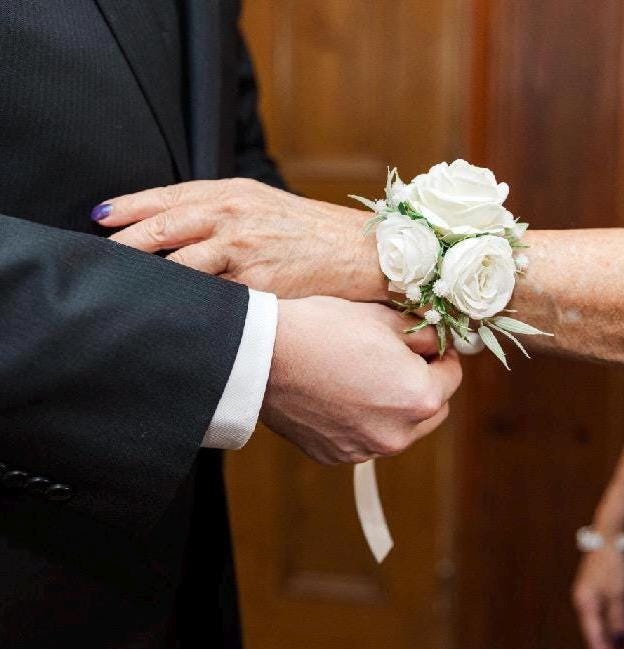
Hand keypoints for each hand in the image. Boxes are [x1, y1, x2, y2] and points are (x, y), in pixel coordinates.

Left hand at [98, 179, 386, 300]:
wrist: (359, 251)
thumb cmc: (310, 230)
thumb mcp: (265, 204)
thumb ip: (222, 208)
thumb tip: (177, 221)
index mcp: (234, 193)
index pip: (170, 196)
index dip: (130, 206)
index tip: (99, 217)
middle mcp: (235, 217)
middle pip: (166, 226)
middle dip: (128, 242)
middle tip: (97, 255)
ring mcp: (246, 250)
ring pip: (183, 264)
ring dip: (151, 276)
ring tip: (124, 289)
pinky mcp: (260, 284)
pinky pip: (215, 296)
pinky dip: (191, 304)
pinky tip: (172, 312)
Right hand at [263, 296, 460, 464]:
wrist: (262, 355)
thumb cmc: (324, 329)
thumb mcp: (383, 319)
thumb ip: (422, 335)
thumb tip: (436, 342)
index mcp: (419, 398)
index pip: (452, 377)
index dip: (441, 356)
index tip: (426, 344)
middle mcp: (398, 434)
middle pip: (431, 410)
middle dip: (422, 386)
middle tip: (397, 359)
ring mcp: (364, 450)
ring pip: (398, 428)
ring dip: (392, 407)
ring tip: (362, 376)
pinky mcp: (334, 455)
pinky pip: (363, 439)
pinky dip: (360, 421)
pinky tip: (338, 394)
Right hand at [572, 546, 623, 648]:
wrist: (611, 535)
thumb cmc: (613, 562)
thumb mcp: (619, 593)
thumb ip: (619, 620)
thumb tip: (621, 643)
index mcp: (585, 603)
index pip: (595, 637)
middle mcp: (585, 603)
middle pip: (597, 636)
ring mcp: (592, 597)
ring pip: (602, 628)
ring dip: (613, 645)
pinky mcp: (601, 592)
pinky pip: (607, 619)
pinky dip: (615, 631)